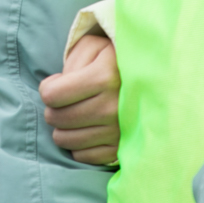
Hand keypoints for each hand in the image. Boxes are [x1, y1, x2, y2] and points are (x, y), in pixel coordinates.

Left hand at [38, 32, 119, 164]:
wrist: (155, 79)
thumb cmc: (115, 59)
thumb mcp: (93, 46)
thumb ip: (71, 62)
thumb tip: (57, 87)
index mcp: (104, 77)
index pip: (53, 95)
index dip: (48, 88)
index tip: (57, 84)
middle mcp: (112, 107)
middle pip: (57, 118)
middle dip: (53, 108)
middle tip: (64, 100)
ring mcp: (118, 131)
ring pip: (66, 140)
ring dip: (63, 128)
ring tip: (74, 114)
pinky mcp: (121, 148)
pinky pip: (84, 156)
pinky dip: (78, 145)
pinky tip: (85, 129)